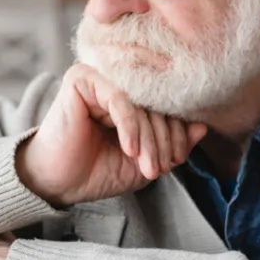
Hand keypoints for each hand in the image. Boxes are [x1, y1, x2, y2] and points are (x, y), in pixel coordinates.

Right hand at [16, 64, 207, 205]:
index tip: (174, 162)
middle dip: (164, 141)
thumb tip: (202, 126)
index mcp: (133, 98)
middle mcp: (118, 83)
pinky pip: (120, 100)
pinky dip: (130, 128)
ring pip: (141, 104)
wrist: (56, 181)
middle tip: (160, 168)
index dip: (177, 135)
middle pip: (158, 104)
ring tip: (148, 166)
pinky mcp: (82, 78)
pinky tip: (130, 151)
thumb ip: (172, 144)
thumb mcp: (144, 161)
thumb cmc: (96, 171)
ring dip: (149, 139)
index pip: (167, 107)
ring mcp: (101, 78)